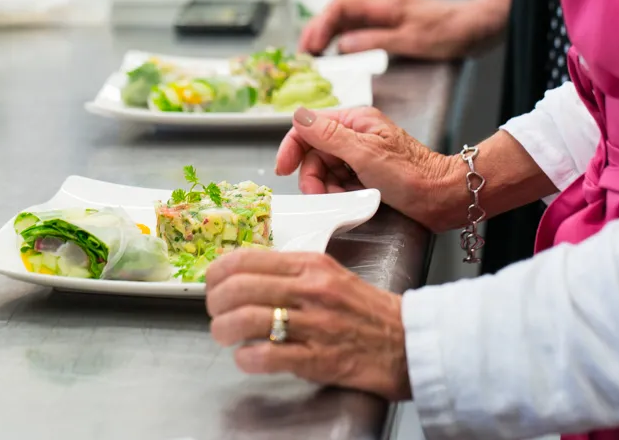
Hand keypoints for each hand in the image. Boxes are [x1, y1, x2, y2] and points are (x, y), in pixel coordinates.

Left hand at [206, 249, 411, 401]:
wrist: (406, 341)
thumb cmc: (365, 309)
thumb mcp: (330, 275)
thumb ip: (291, 273)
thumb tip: (245, 277)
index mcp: (311, 265)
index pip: (246, 259)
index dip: (216, 272)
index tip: (211, 283)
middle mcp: (310, 290)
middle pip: (238, 288)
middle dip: (214, 303)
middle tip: (216, 312)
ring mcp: (313, 325)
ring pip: (244, 320)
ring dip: (222, 330)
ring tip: (225, 335)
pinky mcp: (316, 359)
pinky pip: (264, 356)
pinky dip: (245, 358)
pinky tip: (247, 357)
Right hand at [275, 107, 458, 231]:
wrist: (442, 198)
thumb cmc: (412, 174)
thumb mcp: (365, 153)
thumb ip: (329, 135)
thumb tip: (298, 115)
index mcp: (355, 121)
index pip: (309, 126)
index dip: (292, 147)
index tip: (283, 168)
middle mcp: (356, 135)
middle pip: (315, 153)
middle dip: (313, 176)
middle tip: (320, 195)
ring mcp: (362, 156)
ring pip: (325, 172)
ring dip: (327, 188)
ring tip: (343, 199)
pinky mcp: (367, 176)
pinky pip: (340, 184)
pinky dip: (340, 195)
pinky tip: (353, 201)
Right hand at [298, 0, 492, 58]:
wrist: (481, 24)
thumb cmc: (452, 31)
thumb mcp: (413, 40)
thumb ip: (376, 42)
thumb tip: (342, 46)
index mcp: (384, 5)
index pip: (340, 7)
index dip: (320, 25)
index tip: (310, 49)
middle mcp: (382, 7)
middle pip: (338, 13)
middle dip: (317, 31)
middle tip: (305, 56)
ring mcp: (388, 16)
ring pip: (348, 22)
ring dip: (329, 37)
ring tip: (316, 58)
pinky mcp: (395, 27)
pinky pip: (362, 31)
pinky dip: (346, 42)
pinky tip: (343, 56)